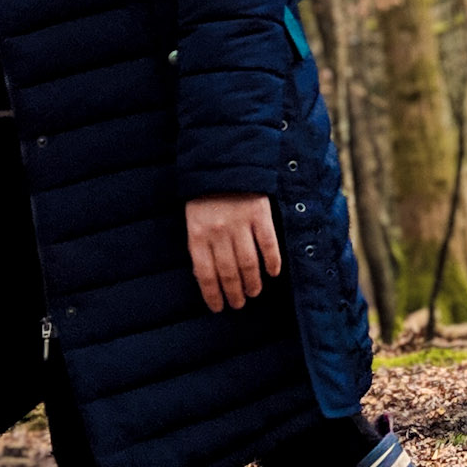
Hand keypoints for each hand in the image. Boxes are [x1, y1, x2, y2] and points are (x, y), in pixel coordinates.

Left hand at [186, 194, 281, 311]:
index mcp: (197, 234)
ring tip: (254, 292)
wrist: (224, 158)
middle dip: (234, 293)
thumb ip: (200, 244)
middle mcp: (218, 232)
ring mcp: (240, 223)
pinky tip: (273, 272)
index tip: (219, 308)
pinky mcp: (260, 213)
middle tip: (239, 304)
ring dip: (252, 282)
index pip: (205, 274)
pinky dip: (272, 261)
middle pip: (228, 272)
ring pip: (248, 263)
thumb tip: (208, 277)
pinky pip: (268, 243)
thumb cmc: (205, 193)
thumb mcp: (193, 218)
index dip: (213, 295)